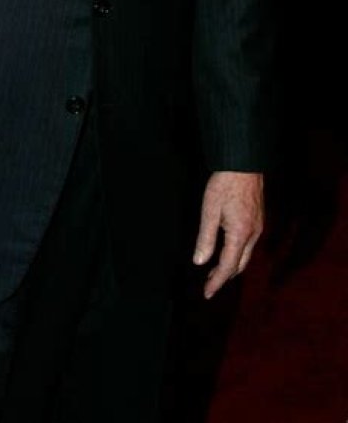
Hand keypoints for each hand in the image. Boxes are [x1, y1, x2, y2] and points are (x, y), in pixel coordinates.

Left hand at [193, 171, 263, 298]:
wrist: (243, 163)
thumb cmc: (224, 184)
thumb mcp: (209, 210)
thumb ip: (205, 238)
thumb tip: (200, 262)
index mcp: (240, 235)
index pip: (227, 266)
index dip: (216, 282)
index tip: (207, 293)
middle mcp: (253, 234)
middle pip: (240, 265)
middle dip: (224, 277)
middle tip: (209, 285)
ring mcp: (258, 227)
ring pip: (246, 255)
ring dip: (231, 265)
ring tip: (215, 270)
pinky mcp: (258, 219)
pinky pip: (249, 245)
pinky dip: (237, 253)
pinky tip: (227, 250)